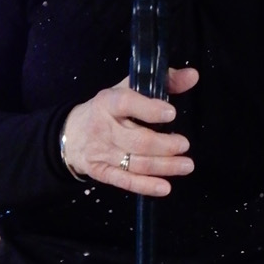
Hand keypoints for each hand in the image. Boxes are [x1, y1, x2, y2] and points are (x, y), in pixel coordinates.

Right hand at [61, 67, 198, 194]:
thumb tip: (192, 76)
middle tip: (184, 145)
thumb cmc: (107, 110)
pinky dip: (145, 186)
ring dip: (164, 166)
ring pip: (135, 163)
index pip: (126, 103)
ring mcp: (101, 152)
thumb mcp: (128, 89)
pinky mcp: (101, 172)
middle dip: (164, 145)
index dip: (149, 109)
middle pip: (136, 140)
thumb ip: (164, 82)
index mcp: (107, 102)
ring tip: (186, 165)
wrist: (71, 134)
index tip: (172, 114)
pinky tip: (165, 187)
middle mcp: (103, 128)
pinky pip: (125, 181)